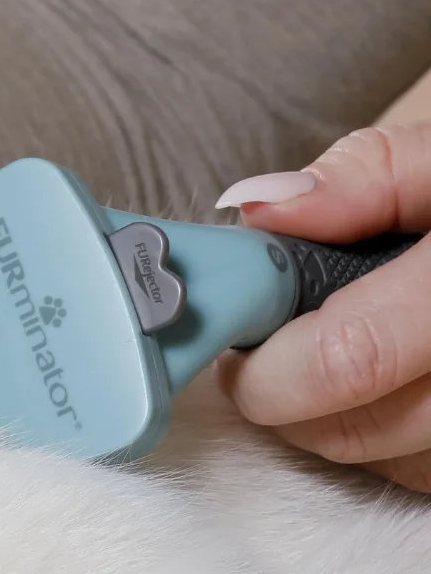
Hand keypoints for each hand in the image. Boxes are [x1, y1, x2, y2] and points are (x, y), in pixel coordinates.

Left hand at [213, 123, 430, 492]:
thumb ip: (363, 176)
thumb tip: (261, 209)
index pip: (349, 357)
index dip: (269, 361)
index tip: (232, 332)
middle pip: (351, 427)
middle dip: (278, 392)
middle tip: (256, 341)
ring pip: (376, 456)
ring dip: (320, 411)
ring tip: (316, 345)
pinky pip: (411, 466)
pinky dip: (369, 426)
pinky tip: (372, 374)